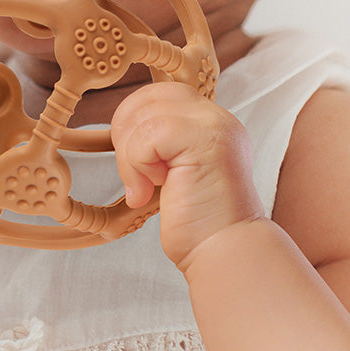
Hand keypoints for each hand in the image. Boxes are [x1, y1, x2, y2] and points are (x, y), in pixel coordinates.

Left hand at [110, 82, 264, 269]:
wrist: (225, 255)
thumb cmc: (199, 225)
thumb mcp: (176, 171)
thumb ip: (162, 142)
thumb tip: (124, 125)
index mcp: (210, 122)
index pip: (159, 94)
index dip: (134, 122)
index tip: (138, 165)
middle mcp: (217, 118)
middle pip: (148, 96)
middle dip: (126, 133)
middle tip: (136, 175)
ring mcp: (214, 126)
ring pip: (144, 115)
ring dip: (130, 157)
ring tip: (146, 188)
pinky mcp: (205, 141)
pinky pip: (148, 135)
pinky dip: (136, 165)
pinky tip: (147, 193)